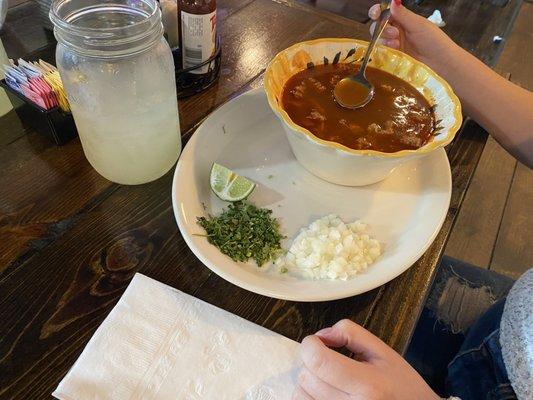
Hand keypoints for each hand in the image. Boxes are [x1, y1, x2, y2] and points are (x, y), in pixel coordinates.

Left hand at [293, 319, 439, 399]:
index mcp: (368, 385)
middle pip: (306, 376)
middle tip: (331, 363)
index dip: (310, 345)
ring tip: (330, 382)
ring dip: (309, 383)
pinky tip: (326, 394)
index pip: (317, 360)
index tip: (317, 342)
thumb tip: (321, 335)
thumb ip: (351, 333)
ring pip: (300, 394)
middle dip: (312, 362)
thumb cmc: (403, 389)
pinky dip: (309, 397)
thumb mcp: (384, 353)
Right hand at [368, 1, 459, 76]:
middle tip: (395, 34)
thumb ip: (403, 14)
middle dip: (382, 28)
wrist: (441, 64)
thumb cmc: (434, 42)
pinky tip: (393, 51)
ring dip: (384, 40)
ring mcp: (394, 46)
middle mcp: (397, 32)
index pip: (385, 13)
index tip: (375, 14)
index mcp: (403, 20)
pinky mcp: (392, 59)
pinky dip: (384, 51)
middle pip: (378, 26)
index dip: (377, 12)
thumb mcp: (418, 25)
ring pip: (378, 40)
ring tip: (396, 45)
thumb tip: (393, 0)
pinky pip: (381, 53)